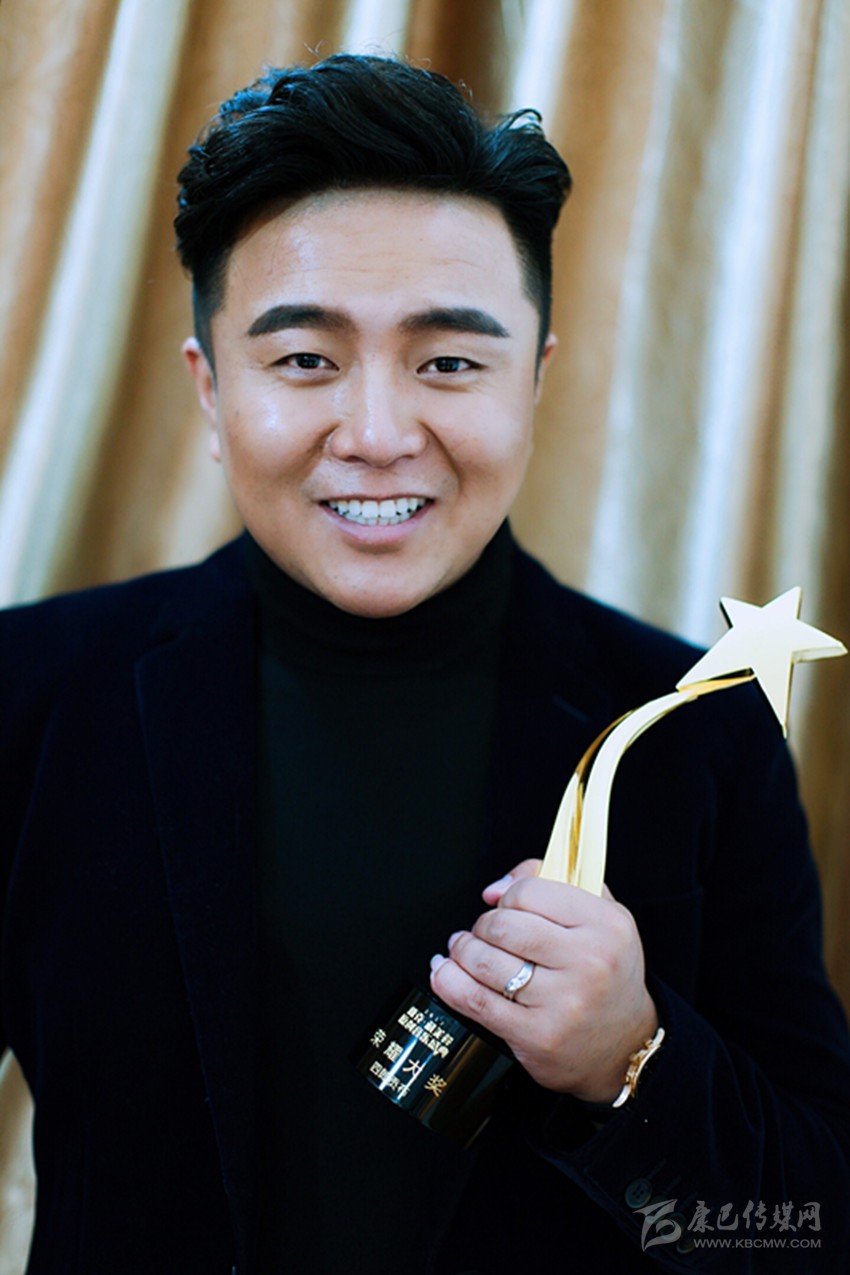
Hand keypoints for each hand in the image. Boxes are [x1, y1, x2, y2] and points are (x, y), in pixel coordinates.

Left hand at [429, 859, 658, 1102]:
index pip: (530, 891)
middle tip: (483, 932)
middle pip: (503, 926)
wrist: (626, 1045)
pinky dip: (449, 982)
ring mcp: (562, 1002)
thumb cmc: (608, 974)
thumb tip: (496, 888)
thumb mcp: (602, 917)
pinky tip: (445, 971)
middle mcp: (588, 963)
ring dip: (462, 951)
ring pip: (485, 962)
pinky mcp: (536, 1036)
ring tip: (463, 949)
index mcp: (606, 926)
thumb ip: (554, 882)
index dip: (507, 895)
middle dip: (482, 925)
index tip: (503, 904)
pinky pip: (475, 1001)